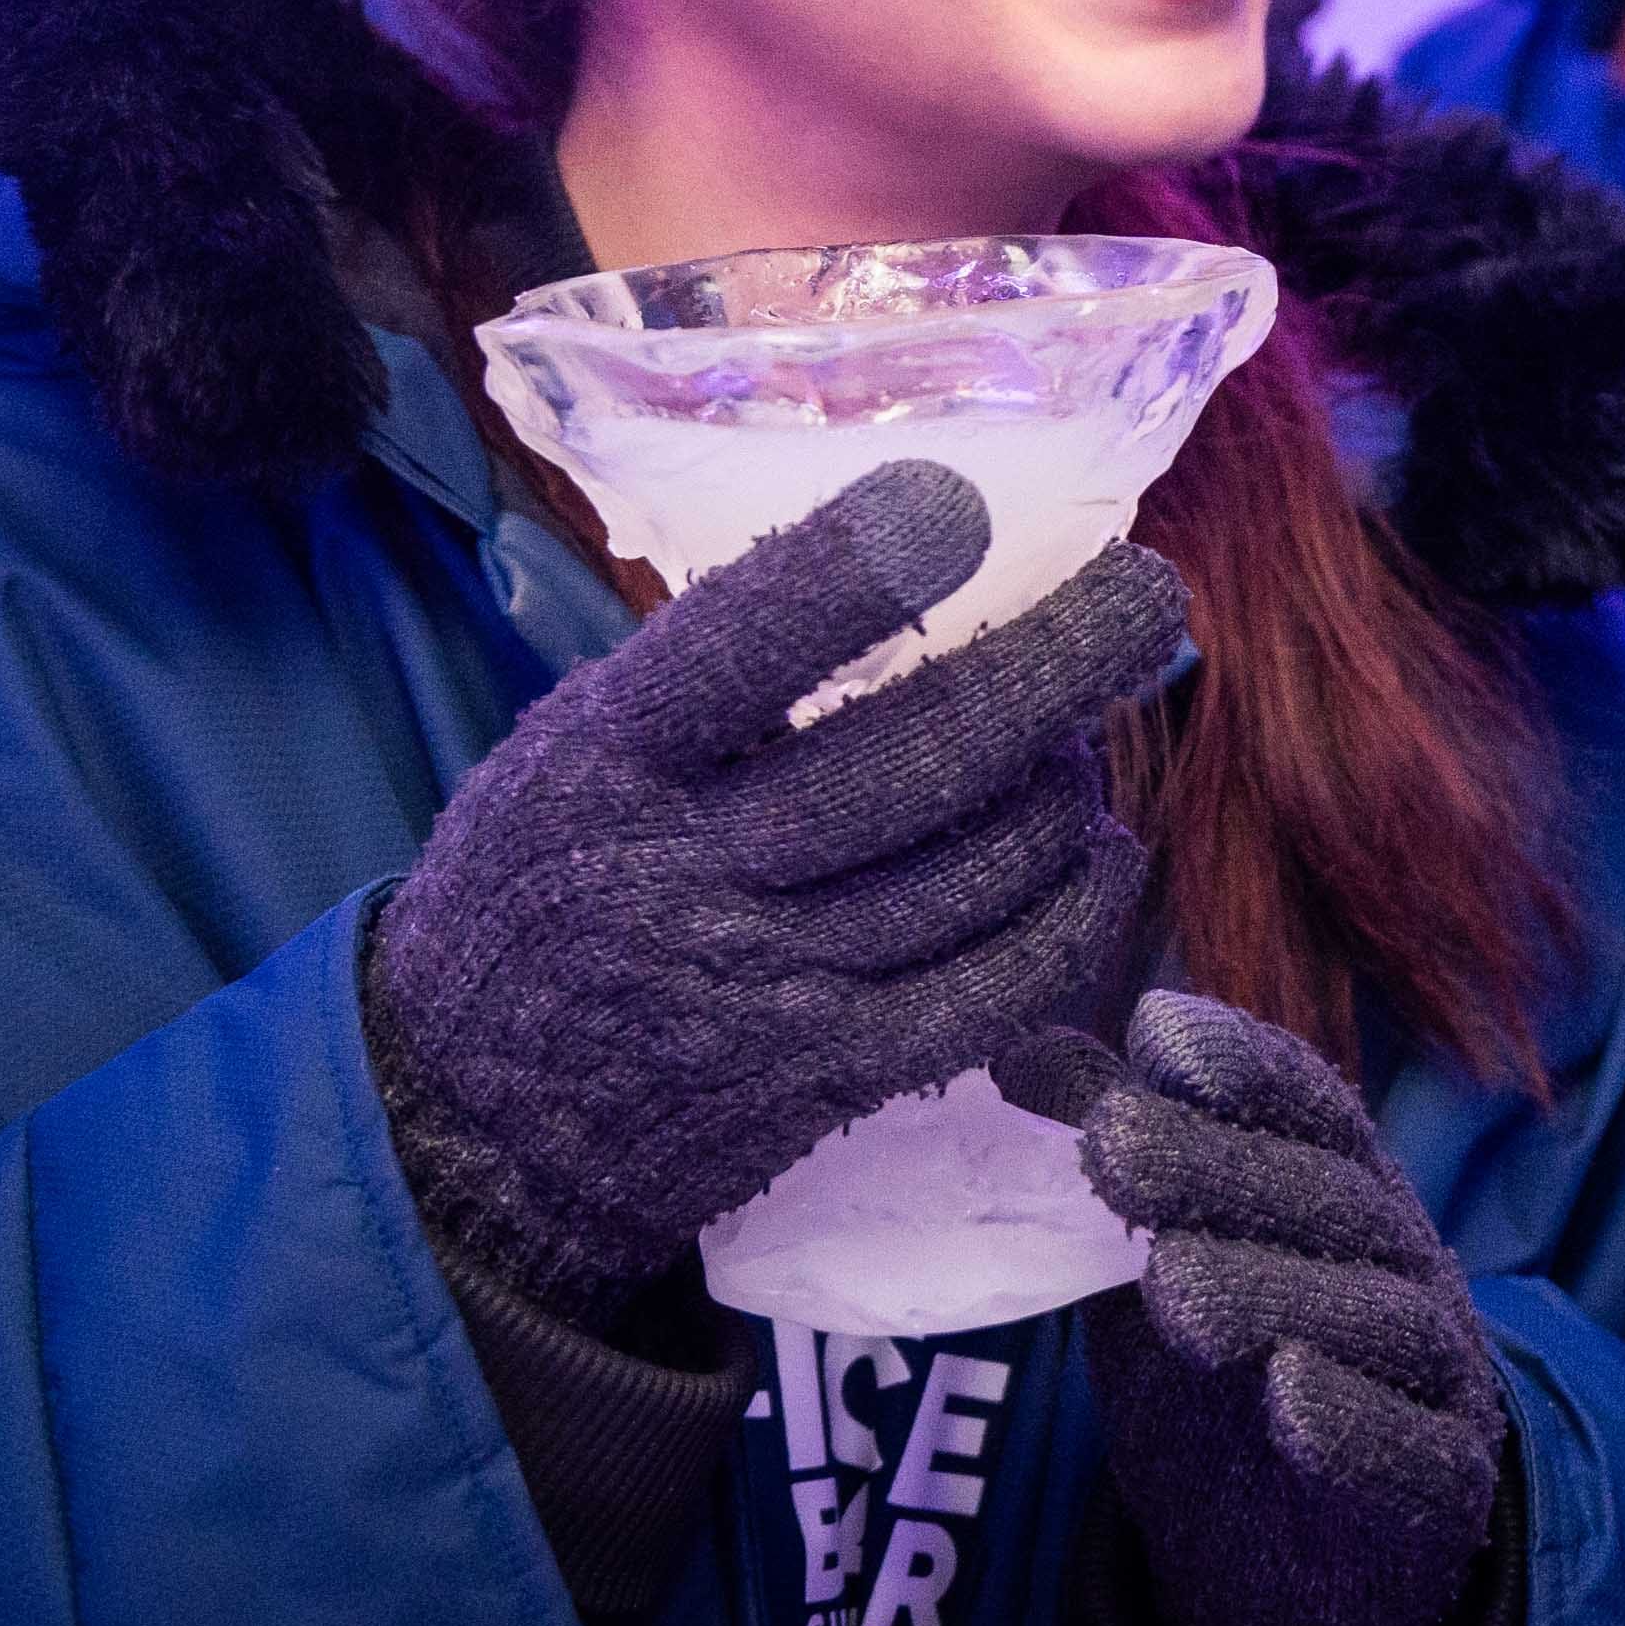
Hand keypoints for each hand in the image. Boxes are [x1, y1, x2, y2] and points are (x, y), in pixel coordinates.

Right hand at [368, 461, 1187, 1323]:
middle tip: (1145, 593)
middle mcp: (685, 870)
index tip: (962, 504)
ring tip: (1083, 738)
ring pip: (981, 867)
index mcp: (605, 760)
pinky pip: (996, 988)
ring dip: (1067, 788)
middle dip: (1062, 662)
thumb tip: (901, 560)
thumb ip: (707, 680)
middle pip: (919, 755)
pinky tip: (1094, 857)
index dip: (855, 569)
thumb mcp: (566, 754)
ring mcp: (766, 983)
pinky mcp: (830, 1076)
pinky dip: (1072, 912)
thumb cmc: (543, 887)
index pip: (735, 647)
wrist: (478, 1121)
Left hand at [1007, 993, 1510, 1625]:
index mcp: (1343, 1195)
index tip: (1153, 1034)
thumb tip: (1023, 1054)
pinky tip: (1288, 1397)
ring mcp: (1437, 1375)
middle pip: (1330, 1204)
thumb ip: (1117, 1165)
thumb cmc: (1230, 1378)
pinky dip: (1358, 1422)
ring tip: (1173, 1285)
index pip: (1308, 1111)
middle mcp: (1402, 1267)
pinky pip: (1417, 1450)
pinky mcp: (1445, 1488)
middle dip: (1221, 1168)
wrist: (1305, 1569)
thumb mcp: (1163, 1262)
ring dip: (1274, 1291)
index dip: (1241, 1067)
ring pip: (1375, 1319)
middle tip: (1112, 1146)